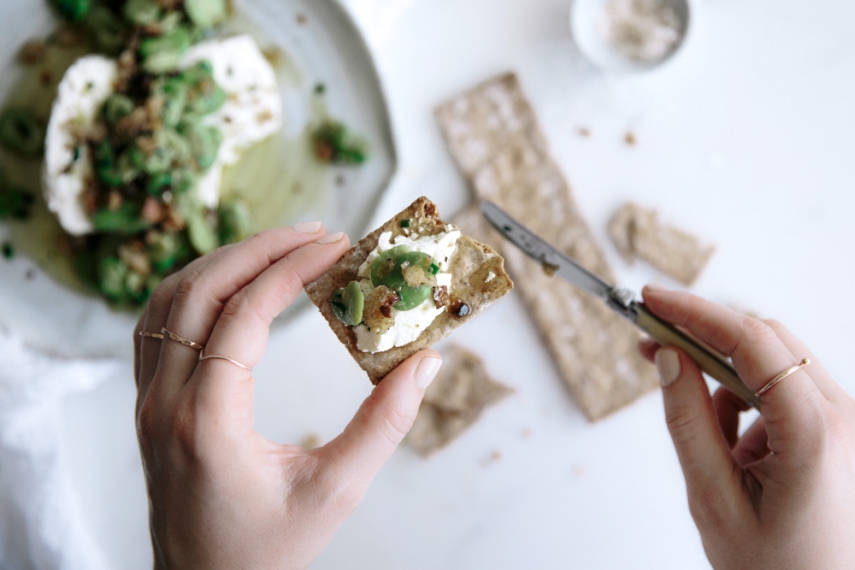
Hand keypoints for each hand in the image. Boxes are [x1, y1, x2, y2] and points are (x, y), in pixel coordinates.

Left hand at [133, 224, 442, 569]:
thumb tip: (425, 362)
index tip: (336, 245)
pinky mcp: (151, 405)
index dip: (291, 270)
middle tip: (315, 233)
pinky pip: (159, 325)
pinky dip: (197, 288)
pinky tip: (234, 282)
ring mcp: (149, 402)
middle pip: (197, 291)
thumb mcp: (337, 491)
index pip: (243, 315)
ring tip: (281, 246)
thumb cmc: (266, 552)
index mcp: (206, 421)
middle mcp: (165, 403)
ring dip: (224, 261)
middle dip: (258, 249)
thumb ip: (386, 424)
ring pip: (169, 301)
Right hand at [640, 285, 854, 569]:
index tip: (649, 300)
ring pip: (773, 361)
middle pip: (765, 340)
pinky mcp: (836, 429)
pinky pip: (783, 388)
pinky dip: (745, 398)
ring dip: (723, 374)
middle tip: (649, 341)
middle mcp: (842, 417)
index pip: (750, 342)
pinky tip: (730, 442)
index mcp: (815, 433)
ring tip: (700, 426)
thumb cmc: (774, 568)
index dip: (695, 312)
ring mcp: (845, 422)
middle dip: (702, 334)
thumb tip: (668, 357)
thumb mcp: (713, 499)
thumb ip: (688, 422)